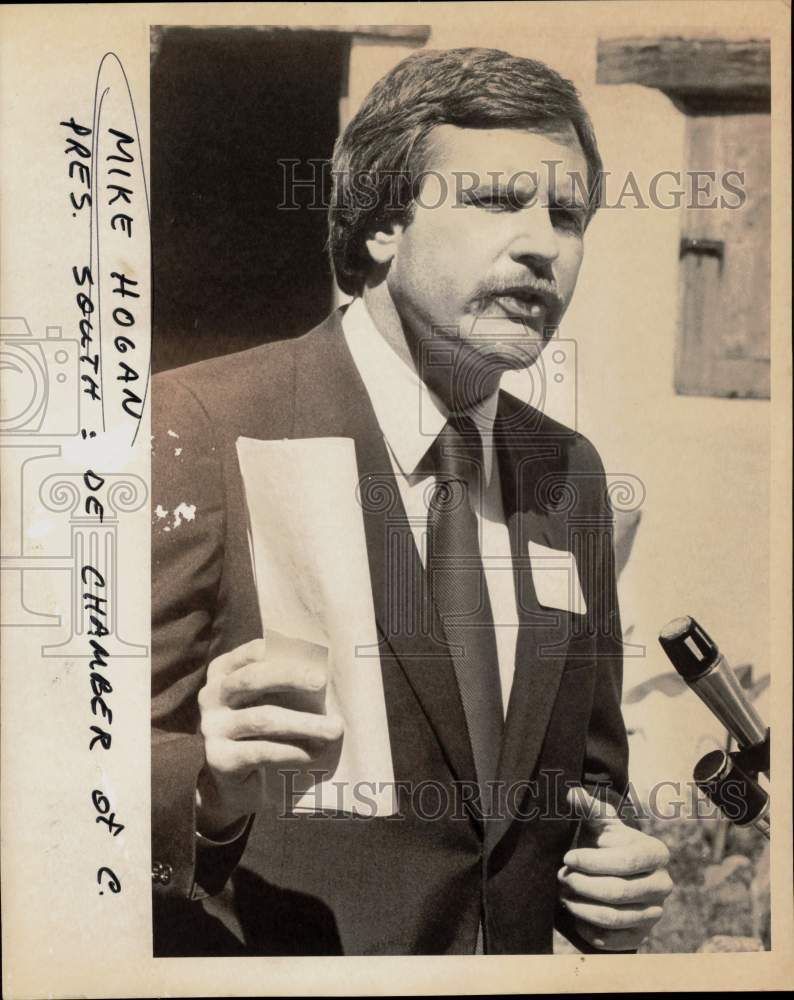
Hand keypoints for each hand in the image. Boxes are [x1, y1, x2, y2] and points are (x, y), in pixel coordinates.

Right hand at [196, 637, 343, 836]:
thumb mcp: (263, 698)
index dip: (280, 650)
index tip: (313, 652)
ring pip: (262, 719)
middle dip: (290, 677)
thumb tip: (324, 668)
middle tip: (322, 681)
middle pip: (252, 679)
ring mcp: (212, 728)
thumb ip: (281, 680)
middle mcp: (211, 696)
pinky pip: (261, 751)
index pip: (251, 653)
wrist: (232, 783)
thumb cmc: (259, 728)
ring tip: (334, 729)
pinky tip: (315, 754)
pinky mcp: (219, 759)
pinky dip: (292, 751)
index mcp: (223, 671)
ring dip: (303, 723)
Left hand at [558, 787, 672, 951]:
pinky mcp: (641, 936)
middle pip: (618, 892)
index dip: (592, 861)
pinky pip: (613, 941)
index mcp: (656, 853)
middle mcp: (663, 885)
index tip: (567, 858)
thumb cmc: (606, 843)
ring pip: (613, 918)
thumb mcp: (600, 823)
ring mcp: (655, 913)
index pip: (625, 861)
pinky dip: (589, 930)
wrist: (615, 872)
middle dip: (583, 885)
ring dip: (581, 907)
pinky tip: (575, 915)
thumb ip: (588, 808)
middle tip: (561, 878)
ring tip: (563, 895)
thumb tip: (572, 794)